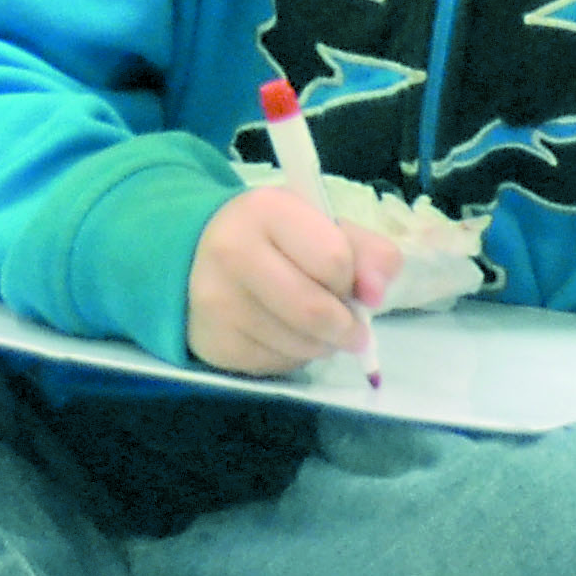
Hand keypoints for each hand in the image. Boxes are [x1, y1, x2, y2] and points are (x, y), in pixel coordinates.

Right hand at [186, 188, 401, 377]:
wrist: (196, 255)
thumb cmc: (273, 239)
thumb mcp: (320, 226)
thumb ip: (365, 251)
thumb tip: (378, 292)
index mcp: (266, 210)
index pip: (334, 259)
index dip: (351, 278)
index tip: (345, 280)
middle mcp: (232, 252)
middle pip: (316, 312)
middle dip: (346, 327)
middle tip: (351, 326)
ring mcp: (218, 301)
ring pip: (301, 346)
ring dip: (322, 345)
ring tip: (312, 326)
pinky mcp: (214, 342)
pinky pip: (278, 366)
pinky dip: (294, 357)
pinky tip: (282, 334)